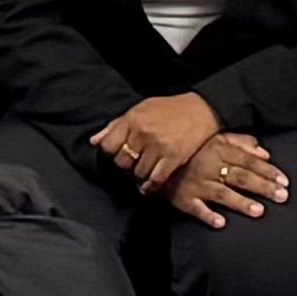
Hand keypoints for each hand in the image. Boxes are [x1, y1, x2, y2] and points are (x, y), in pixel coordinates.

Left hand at [91, 92, 223, 187]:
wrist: (201, 109)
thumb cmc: (169, 109)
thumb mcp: (140, 109)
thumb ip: (116, 125)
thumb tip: (94, 141)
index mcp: (133, 119)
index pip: (107, 145)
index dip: (110, 153)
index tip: (117, 154)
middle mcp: (143, 133)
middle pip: (122, 162)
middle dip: (125, 166)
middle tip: (132, 165)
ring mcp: (158, 146)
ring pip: (137, 173)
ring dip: (138, 177)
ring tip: (142, 173)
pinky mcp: (173, 158)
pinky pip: (155, 180)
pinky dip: (150, 186)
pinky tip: (149, 185)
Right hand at [159, 131, 291, 223]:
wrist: (159, 157)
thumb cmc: (193, 149)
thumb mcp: (217, 138)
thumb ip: (241, 143)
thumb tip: (265, 152)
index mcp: (219, 150)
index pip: (248, 161)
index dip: (267, 170)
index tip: (284, 181)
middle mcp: (210, 166)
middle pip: (240, 177)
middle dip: (262, 187)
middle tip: (281, 196)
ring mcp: (197, 183)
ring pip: (222, 193)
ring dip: (241, 202)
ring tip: (259, 211)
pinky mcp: (184, 199)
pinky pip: (197, 208)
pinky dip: (208, 215)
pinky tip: (221, 223)